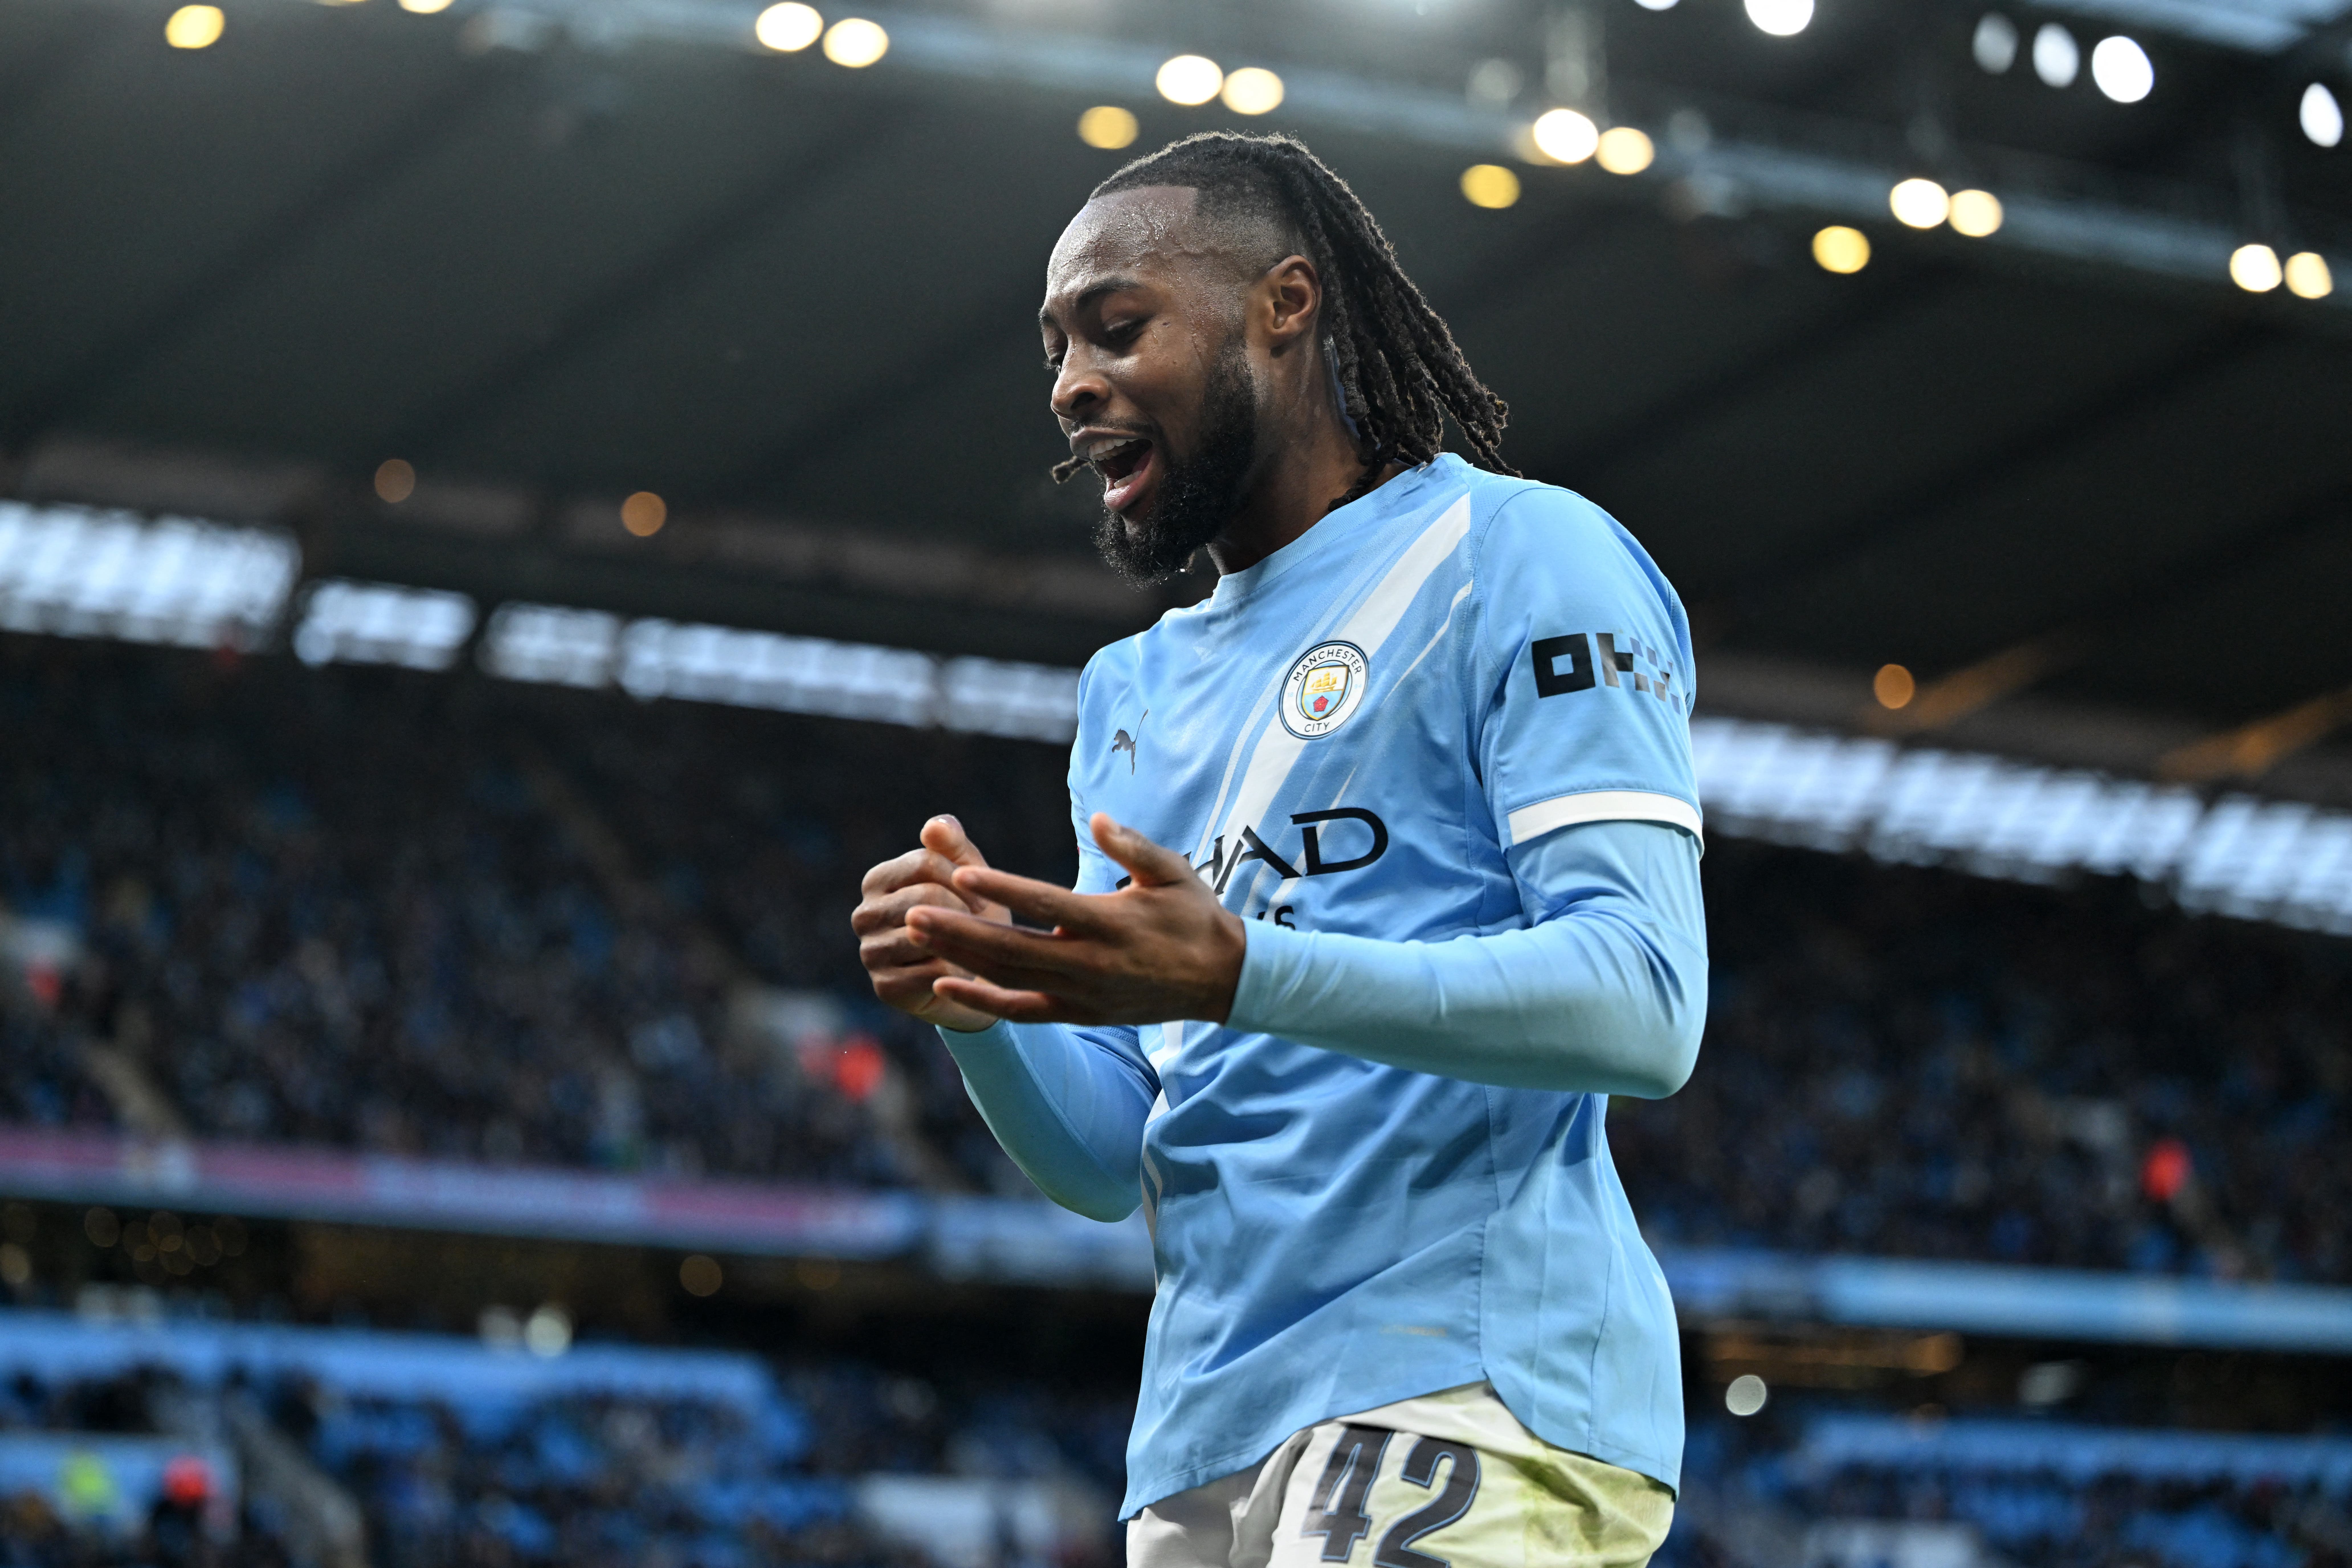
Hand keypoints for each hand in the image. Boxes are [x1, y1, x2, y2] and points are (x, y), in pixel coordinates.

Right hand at [852, 815, 1009, 1032]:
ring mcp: (869, 953)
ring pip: (926, 935)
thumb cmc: (967, 913)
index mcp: (877, 879)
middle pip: (925, 897)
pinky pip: (930, 973)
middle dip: (964, 910)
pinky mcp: (884, 987)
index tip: (982, 898)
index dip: (963, 879)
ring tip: (969, 946)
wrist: (972, 973)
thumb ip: (952, 844)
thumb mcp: (965, 874)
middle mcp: (864, 915)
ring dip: (960, 942)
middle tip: (980, 925)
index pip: (924, 863)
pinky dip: (955, 972)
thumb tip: (934, 827)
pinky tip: (961, 971)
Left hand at [904, 814, 1246, 1026]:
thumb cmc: (1194, 916)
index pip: (1045, 903)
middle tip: (913, 912)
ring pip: (1010, 979)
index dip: (1001, 888)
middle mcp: (1092, 962)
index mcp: (1111, 921)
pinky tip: (946, 985)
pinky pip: (1022, 1011)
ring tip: (918, 936)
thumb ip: (1132, 845)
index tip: (960, 873)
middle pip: (1013, 946)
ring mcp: (1083, 994)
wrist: (1220, 979)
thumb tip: (1097, 819)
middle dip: (959, 930)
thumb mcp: (1173, 871)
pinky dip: (982, 1001)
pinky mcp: (1081, 1014)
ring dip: (960, 958)